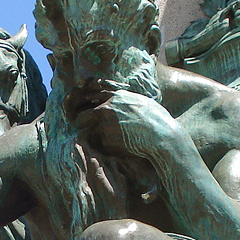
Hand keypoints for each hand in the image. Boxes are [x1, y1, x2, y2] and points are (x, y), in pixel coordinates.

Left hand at [66, 82, 181, 162]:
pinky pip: (99, 141)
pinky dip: (104, 144)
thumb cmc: (157, 120)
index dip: (86, 100)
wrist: (161, 136)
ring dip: (87, 131)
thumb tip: (120, 99)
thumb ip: (127, 100)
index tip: (83, 105)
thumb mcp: (142, 102)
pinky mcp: (105, 138)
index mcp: (117, 95)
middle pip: (84, 111)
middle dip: (79, 118)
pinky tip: (117, 146)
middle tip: (77, 124)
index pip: (93, 93)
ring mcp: (105, 122)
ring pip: (86, 127)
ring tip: (96, 138)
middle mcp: (108, 106)